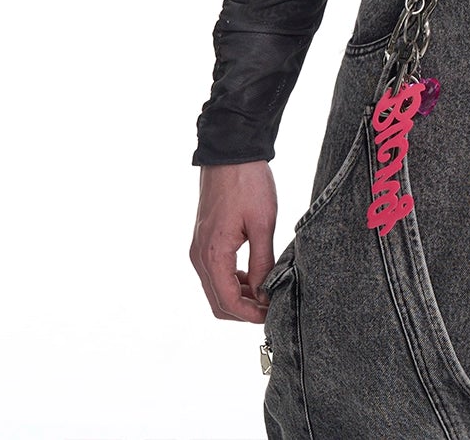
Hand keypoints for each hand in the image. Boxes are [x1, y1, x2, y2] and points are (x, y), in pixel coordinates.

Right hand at [190, 161, 279, 322]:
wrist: (230, 152)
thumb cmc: (248, 184)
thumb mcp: (262, 224)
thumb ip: (262, 262)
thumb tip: (265, 293)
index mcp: (213, 255)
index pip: (228, 302)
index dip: (250, 315)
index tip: (271, 316)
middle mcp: (199, 256)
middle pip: (218, 302)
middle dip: (243, 310)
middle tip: (270, 307)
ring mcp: (199, 248)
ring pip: (216, 288)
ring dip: (239, 296)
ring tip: (266, 291)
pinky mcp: (204, 240)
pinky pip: (215, 272)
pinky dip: (233, 280)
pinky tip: (254, 274)